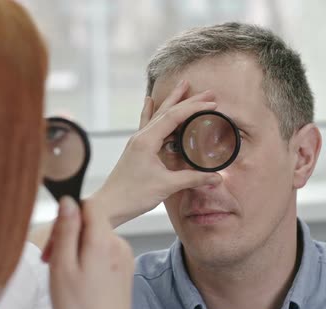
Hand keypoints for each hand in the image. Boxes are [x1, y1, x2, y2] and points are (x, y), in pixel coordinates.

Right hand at [43, 196, 133, 308]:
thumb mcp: (62, 267)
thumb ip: (66, 230)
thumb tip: (68, 201)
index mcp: (102, 240)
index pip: (88, 204)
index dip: (69, 215)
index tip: (57, 236)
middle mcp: (118, 244)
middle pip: (91, 222)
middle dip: (70, 235)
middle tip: (53, 261)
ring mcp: (125, 256)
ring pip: (97, 237)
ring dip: (79, 249)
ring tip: (67, 274)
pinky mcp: (126, 267)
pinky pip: (105, 251)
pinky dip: (90, 259)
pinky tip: (81, 280)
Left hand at [89, 80, 221, 226]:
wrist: (109, 205)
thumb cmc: (133, 195)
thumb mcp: (167, 186)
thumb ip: (193, 179)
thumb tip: (216, 178)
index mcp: (147, 140)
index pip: (174, 116)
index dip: (195, 108)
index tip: (213, 104)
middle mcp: (141, 136)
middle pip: (167, 111)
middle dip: (187, 99)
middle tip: (207, 91)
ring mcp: (137, 141)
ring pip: (158, 115)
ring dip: (172, 101)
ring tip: (183, 87)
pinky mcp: (136, 149)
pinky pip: (147, 124)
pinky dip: (152, 111)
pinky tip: (149, 101)